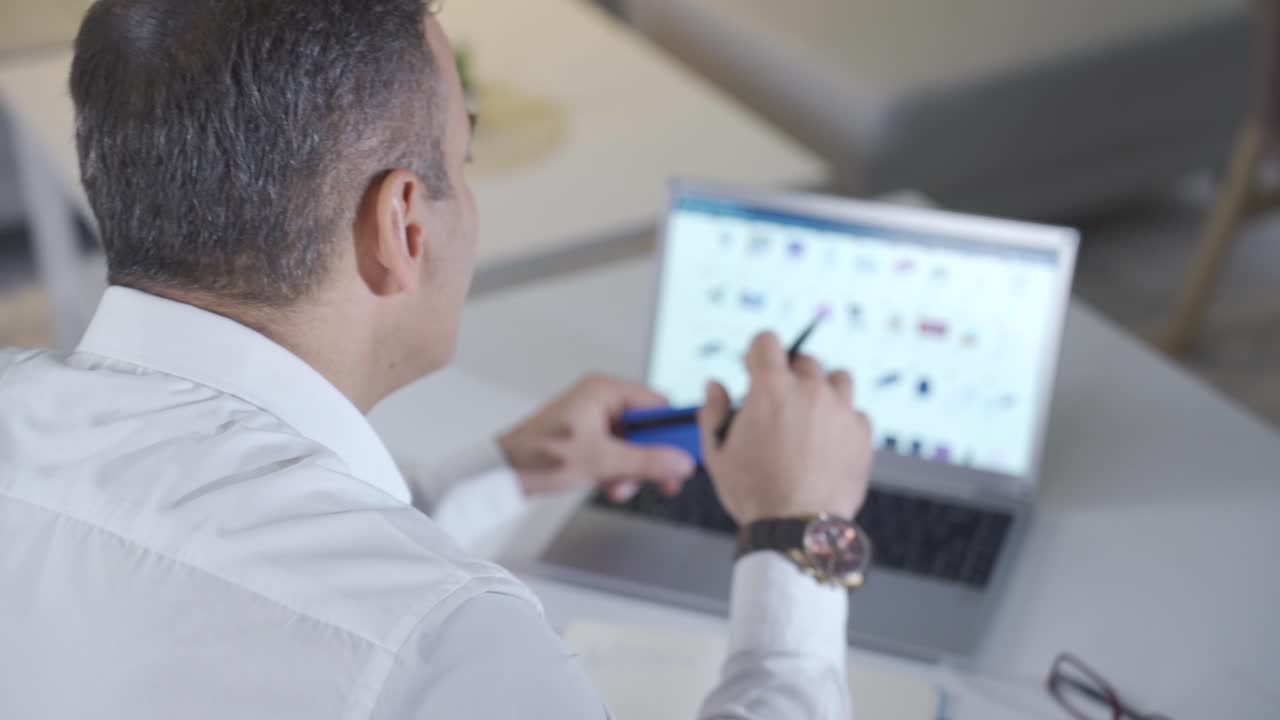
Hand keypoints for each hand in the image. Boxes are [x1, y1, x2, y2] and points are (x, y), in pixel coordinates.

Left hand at [498, 374, 696, 499]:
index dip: (674, 429)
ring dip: (633, 469)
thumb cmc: (539, 457)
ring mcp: (594, 420)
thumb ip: (646, 461)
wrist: (503, 475)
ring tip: (621, 486)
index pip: (657, 404)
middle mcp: (601, 400)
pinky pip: (618, 453)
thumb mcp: (601, 461)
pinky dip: (618, 472)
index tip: (688, 451)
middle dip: (652, 457)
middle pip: (648, 427)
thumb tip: (680, 461)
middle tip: (666, 480)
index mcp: (604, 391)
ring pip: (634, 444)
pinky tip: (610, 486)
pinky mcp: (588, 439)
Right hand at [698, 332, 871, 524]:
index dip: (757, 353)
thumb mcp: (717, 455)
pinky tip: (827, 441)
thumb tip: (716, 386)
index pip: (767, 341)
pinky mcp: (862, 433)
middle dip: (789, 374)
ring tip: (809, 416)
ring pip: (837, 378)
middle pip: (804, 360)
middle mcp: (810, 391)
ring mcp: (840, 410)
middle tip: (780, 402)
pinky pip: (855, 412)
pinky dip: (842, 420)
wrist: (798, 529)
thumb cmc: (755, 494)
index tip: (754, 369)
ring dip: (822, 389)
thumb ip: (713, 413)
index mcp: (771, 390)